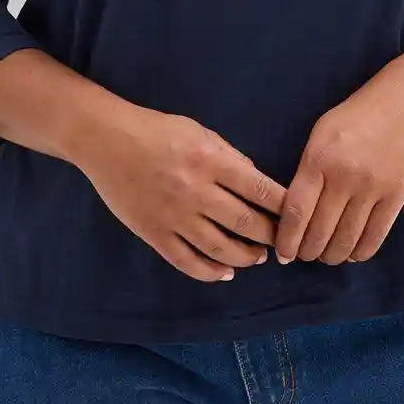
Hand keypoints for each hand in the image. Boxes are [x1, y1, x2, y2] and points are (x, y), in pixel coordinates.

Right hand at [75, 104, 287, 281]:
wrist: (107, 141)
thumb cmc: (157, 130)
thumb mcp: (200, 132)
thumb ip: (230, 157)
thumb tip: (257, 182)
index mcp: (211, 161)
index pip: (261, 190)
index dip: (284, 207)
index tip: (297, 216)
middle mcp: (196, 191)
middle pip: (245, 223)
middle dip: (270, 236)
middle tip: (281, 241)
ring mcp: (174, 216)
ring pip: (220, 248)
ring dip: (245, 257)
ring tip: (257, 257)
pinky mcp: (154, 233)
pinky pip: (186, 261)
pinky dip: (209, 272)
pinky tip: (225, 273)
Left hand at [274, 57, 403, 265]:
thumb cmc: (358, 115)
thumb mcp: (321, 133)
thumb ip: (309, 169)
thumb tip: (295, 212)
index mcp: (319, 159)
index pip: (296, 211)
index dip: (287, 239)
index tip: (283, 253)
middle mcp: (344, 176)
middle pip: (320, 231)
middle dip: (308, 252)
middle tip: (305, 256)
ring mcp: (373, 187)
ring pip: (347, 238)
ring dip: (333, 255)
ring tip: (327, 256)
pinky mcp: (397, 195)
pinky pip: (375, 235)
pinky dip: (361, 252)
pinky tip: (353, 253)